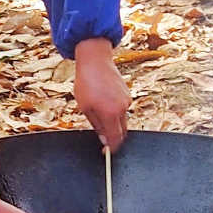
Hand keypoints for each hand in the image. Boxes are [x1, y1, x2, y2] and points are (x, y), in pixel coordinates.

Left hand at [73, 37, 130, 152]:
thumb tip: (104, 140)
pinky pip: (122, 109)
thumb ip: (97, 125)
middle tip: (103, 139)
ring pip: (122, 120)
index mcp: (111, 113)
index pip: (116, 138)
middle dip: (114, 137)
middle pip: (122, 131)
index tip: (107, 152)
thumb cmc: (86, 83)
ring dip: (113, 123)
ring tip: (98, 113)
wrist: (95, 60)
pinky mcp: (127, 94)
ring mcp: (126, 100)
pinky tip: (103, 103)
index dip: (112, 148)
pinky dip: (115, 112)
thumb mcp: (85, 107)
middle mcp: (122, 108)